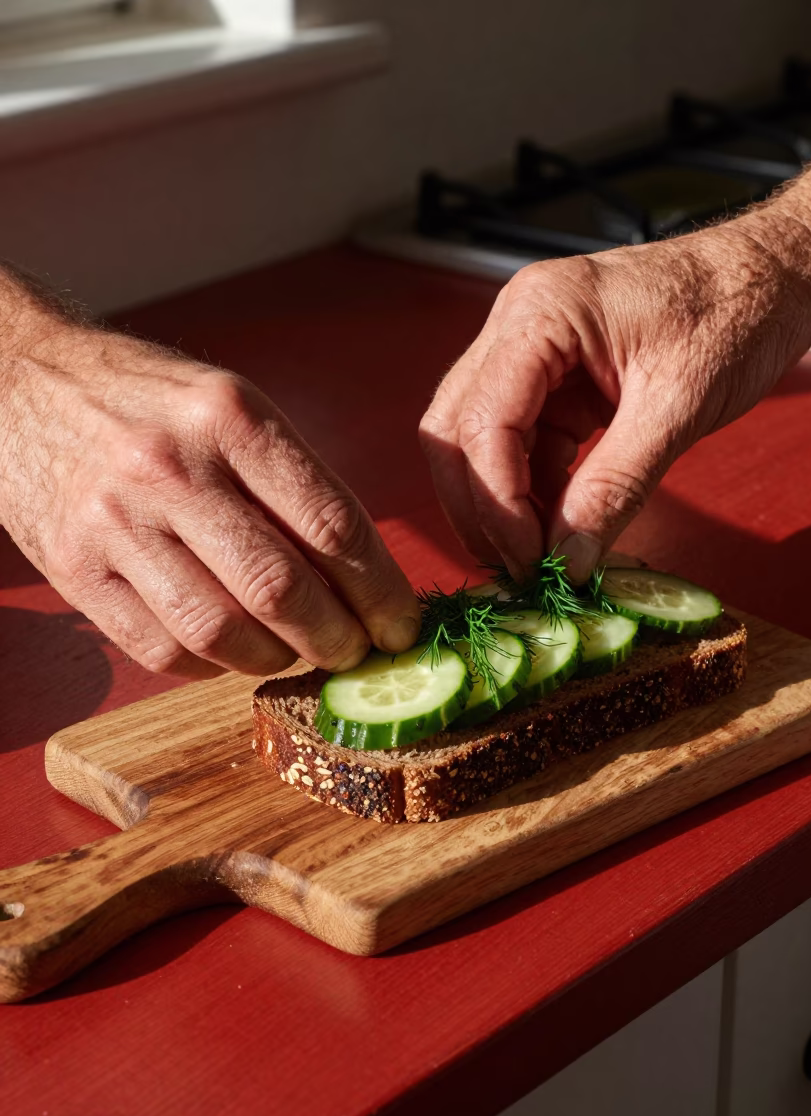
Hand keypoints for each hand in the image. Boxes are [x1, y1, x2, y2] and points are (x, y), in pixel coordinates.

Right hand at [0, 290, 418, 678]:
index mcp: (230, 418)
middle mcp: (172, 468)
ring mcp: (115, 522)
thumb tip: (362, 574)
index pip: (332, 524)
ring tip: (296, 652)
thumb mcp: (231, 405)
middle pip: (281, 587)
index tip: (402, 623)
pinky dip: (211, 667)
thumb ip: (290, 481)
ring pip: (220, 631)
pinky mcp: (73, 568)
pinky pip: (160, 648)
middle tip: (358, 651)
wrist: (21, 384)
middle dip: (338, 637)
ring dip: (276, 659)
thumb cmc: (148, 401)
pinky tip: (231, 651)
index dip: (381, 590)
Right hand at [420, 216, 810, 581]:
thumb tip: (569, 559)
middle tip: (517, 565)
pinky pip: (521, 441)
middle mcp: (519, 323)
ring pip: (478, 439)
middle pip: (455, 429)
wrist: (775, 278)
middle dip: (478, 504)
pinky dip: (532, 487)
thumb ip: (615, 487)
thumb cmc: (738, 311)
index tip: (530, 559)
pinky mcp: (554, 377)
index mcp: (542, 312)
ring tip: (540, 553)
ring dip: (501, 501)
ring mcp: (531, 349)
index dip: (496, 501)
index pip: (482, 421)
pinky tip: (558, 524)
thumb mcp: (678, 408)